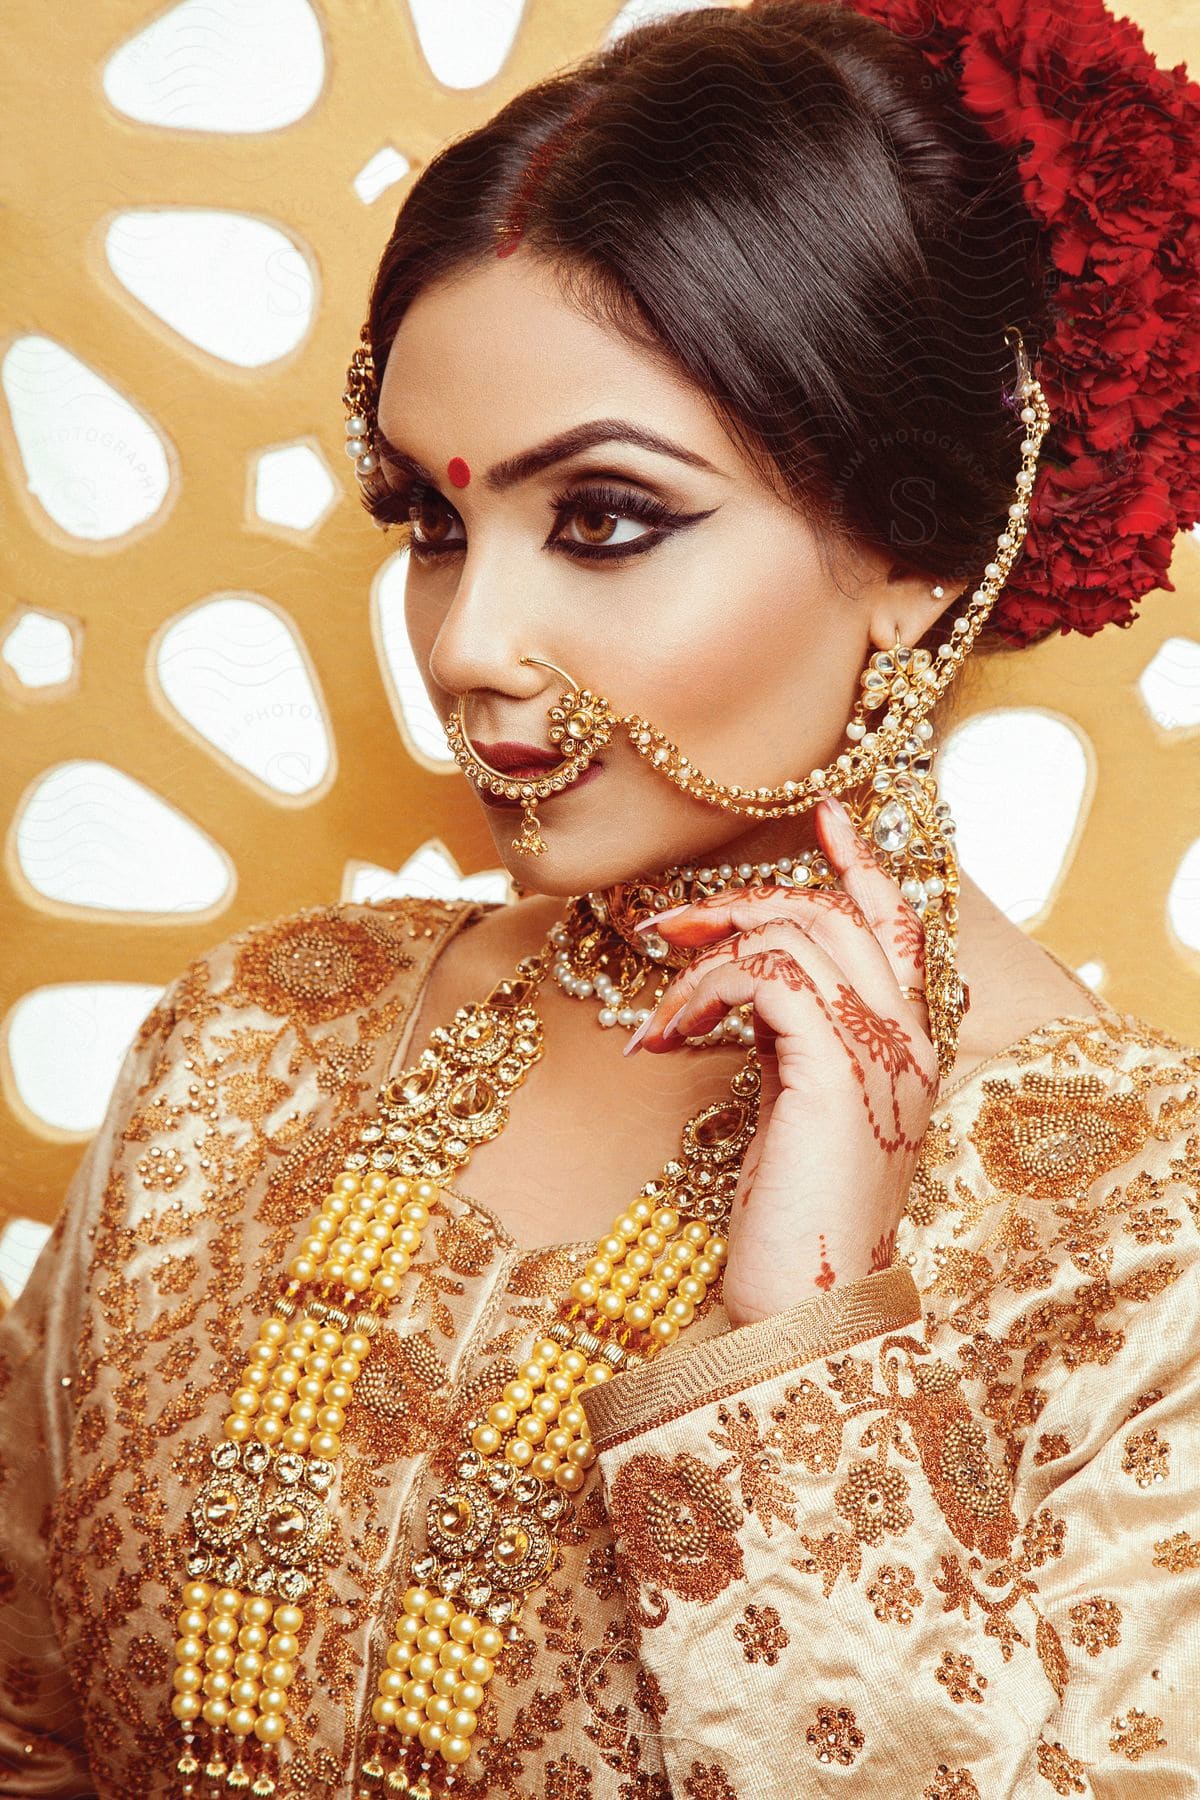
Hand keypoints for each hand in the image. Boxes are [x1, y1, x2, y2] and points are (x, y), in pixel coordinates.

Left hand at [625, 795, 939, 1326]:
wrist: (805, 1304)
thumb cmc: (794, 1217)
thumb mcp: (797, 1108)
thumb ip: (794, 1039)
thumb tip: (743, 986)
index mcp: (905, 1044)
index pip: (898, 927)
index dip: (862, 864)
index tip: (825, 814)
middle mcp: (908, 1037)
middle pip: (836, 915)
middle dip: (745, 902)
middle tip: (669, 928)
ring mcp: (880, 1048)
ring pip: (794, 937)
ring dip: (706, 965)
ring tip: (659, 1020)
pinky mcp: (837, 1065)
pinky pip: (767, 977)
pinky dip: (704, 996)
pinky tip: (666, 1041)